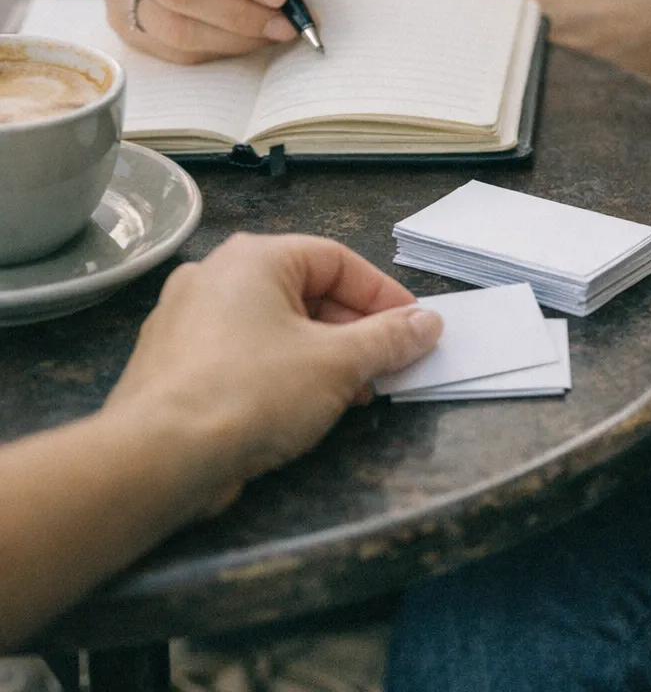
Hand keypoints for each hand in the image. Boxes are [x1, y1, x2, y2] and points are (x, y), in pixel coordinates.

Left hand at [105, 233, 441, 517]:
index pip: (337, 260)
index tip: (414, 328)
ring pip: (274, 326)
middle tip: (387, 366)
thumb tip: (427, 322)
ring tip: (351, 394)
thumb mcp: (337, 364)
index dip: (382, 295)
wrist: (158, 456)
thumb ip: (388, 339)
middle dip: (353, 331)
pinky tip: (300, 408)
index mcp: (254, 257)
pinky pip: (241, 353)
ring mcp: (186, 318)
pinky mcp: (173, 362)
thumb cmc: (250, 393)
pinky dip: (279, 371)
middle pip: (305, 292)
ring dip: (320, 355)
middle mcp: (215, 275)